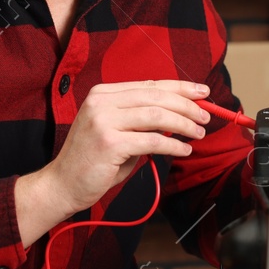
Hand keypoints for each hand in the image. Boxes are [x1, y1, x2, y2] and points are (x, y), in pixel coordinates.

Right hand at [15, 79, 210, 245]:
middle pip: (156, 96)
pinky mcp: (109, 143)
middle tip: (205, 116)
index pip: (149, 84)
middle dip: (187, 105)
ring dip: (184, 124)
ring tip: (198, 133)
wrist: (63, 184)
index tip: (202, 92)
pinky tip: (183, 149)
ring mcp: (103, 121)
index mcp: (102, 94)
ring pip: (157, 115)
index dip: (179, 87)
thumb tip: (179, 114)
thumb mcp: (117, 131)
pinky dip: (173, 145)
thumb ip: (141, 120)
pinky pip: (152, 141)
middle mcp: (101, 102)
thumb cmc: (93, 160)